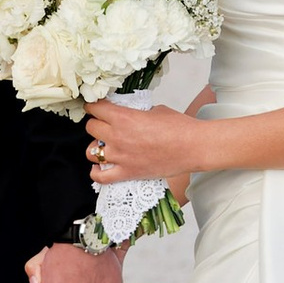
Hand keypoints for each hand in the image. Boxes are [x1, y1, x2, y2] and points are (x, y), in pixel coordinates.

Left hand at [86, 99, 204, 194]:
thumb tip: (130, 114)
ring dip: (95, 147)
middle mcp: (118, 137)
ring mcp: (121, 157)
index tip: (96, 106)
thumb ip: (136, 112)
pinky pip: (100, 177)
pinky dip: (96, 172)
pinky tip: (100, 166)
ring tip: (103, 145)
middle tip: (104, 124)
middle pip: (90, 128)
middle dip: (96, 123)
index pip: (95, 108)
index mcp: (124, 117)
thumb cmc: (179, 127)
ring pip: (90, 152)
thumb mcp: (155, 110)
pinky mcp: (127, 173)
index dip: (94, 105)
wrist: (193, 147)